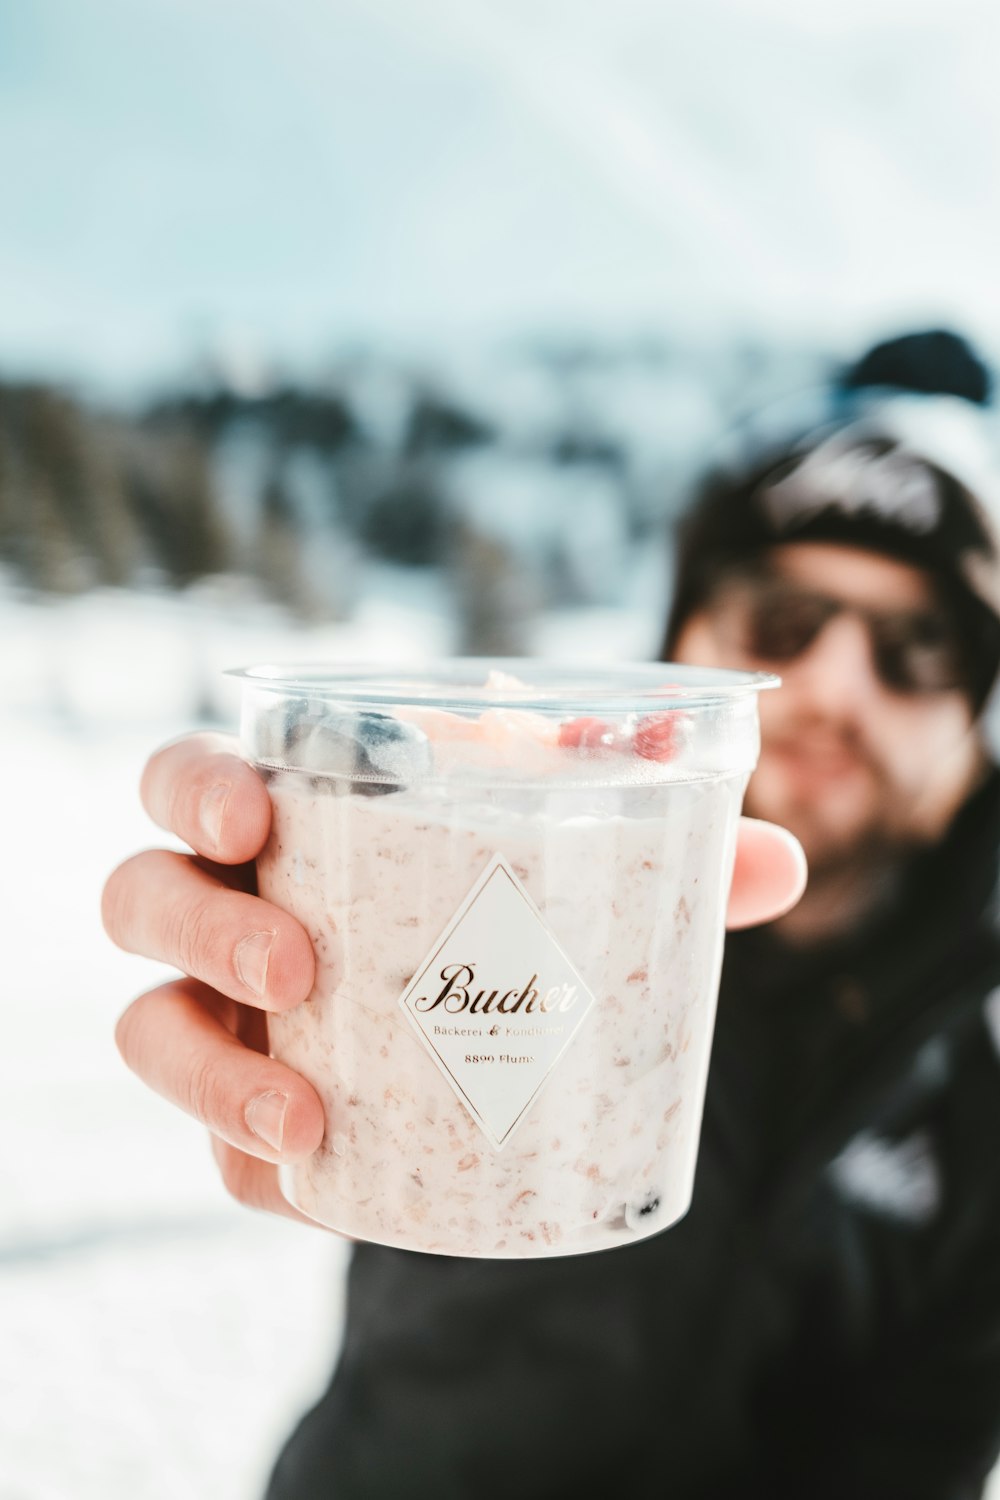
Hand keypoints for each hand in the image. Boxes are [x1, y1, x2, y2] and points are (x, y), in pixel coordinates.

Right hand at [102, 733, 806, 1223]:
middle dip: (202, 924)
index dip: (196, 787)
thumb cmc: (514, 915)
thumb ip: (669, 857)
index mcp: (295, 825)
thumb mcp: (582, 876)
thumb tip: (779, 862)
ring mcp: (227, 1018)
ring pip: (149, 1028)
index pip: (193, 780)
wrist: (491, 1042)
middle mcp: (232, 913)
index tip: (254, 813)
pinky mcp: (245, 1117)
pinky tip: (316, 1176)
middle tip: (299, 961)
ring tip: (302, 1113)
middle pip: (145, 898)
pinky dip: (247, 1163)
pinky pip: (211, 1149)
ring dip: (208, 1067)